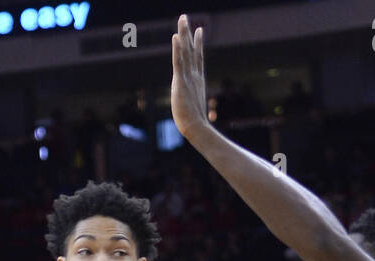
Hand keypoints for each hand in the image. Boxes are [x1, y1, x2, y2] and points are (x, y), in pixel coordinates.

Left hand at [171, 15, 209, 141]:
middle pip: (192, 49)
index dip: (198, 43)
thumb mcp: (194, 107)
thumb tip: (195, 110)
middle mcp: (194, 75)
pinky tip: (175, 37)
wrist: (196, 127)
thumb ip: (193, 102)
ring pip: (186, 51)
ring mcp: (188, 77)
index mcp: (198, 79)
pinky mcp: (180, 81)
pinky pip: (178, 61)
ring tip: (182, 19)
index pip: (198, 57)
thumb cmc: (195, 123)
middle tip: (185, 17)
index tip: (199, 29)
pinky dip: (177, 48)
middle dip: (188, 33)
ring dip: (183, 34)